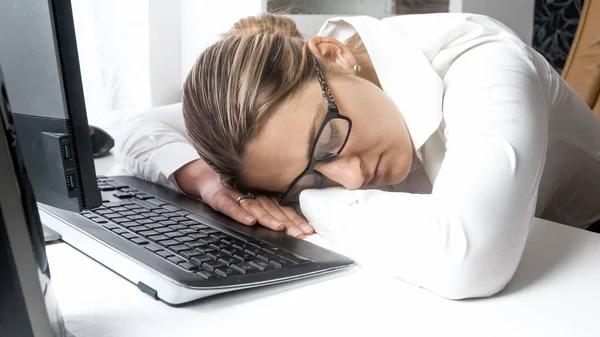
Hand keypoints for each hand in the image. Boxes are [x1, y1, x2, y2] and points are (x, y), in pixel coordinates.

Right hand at [173, 159, 312, 237]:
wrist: (204, 174)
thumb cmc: (232, 186)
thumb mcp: (253, 193)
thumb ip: (270, 205)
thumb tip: (292, 221)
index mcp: (264, 195)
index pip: (283, 209)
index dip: (295, 220)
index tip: (307, 230)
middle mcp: (253, 194)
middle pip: (273, 210)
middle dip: (287, 222)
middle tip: (299, 233)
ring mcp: (236, 195)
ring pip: (256, 208)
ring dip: (267, 218)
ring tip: (278, 227)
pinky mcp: (220, 198)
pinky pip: (231, 207)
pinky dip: (240, 214)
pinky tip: (249, 221)